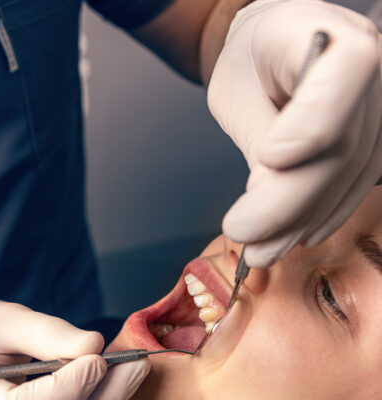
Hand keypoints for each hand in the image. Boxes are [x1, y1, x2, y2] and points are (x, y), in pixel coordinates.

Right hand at [0, 297, 149, 399]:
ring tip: (133, 367)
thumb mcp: (1, 320)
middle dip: (100, 396)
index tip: (97, 360)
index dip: (65, 387)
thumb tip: (93, 345)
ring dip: (106, 399)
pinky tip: (116, 377)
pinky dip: (98, 398)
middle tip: (135, 363)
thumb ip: (44, 333)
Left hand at [208, 0, 381, 267]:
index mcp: (331, 38)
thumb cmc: (251, 62)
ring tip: (259, 249)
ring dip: (302, 221)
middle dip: (288, 203)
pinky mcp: (377, 140)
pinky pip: (356, 184)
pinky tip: (294, 236)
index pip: (345, 77)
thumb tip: (267, 203)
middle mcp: (373, 69)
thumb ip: (255, 140)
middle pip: (342, 147)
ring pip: (350, 176)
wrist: (277, 49)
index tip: (268, 160)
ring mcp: (380, 109)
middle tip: (243, 236)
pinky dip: (321, 215)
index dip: (311, 126)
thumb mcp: (236, 93)